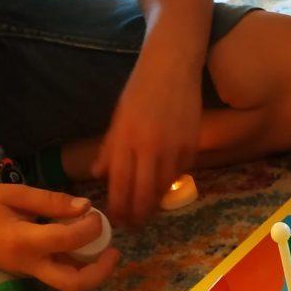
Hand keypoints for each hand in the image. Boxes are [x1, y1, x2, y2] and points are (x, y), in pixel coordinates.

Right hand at [0, 184, 119, 290]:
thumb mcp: (15, 193)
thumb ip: (52, 201)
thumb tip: (86, 207)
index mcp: (23, 242)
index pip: (68, 240)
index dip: (90, 227)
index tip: (96, 214)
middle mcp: (27, 265)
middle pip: (73, 284)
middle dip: (100, 272)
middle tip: (115, 252)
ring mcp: (27, 273)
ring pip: (67, 283)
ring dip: (90, 270)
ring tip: (101, 246)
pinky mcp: (26, 273)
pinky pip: (57, 274)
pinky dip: (75, 264)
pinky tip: (80, 244)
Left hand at [92, 42, 201, 227]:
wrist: (173, 65)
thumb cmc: (140, 88)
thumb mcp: (118, 116)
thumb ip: (110, 148)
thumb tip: (98, 174)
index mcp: (126, 138)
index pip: (120, 184)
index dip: (118, 207)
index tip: (116, 220)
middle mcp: (149, 147)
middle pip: (143, 194)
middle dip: (137, 214)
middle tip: (133, 225)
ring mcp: (173, 148)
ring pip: (163, 188)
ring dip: (154, 204)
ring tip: (147, 212)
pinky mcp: (191, 147)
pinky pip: (179, 174)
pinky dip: (170, 183)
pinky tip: (163, 187)